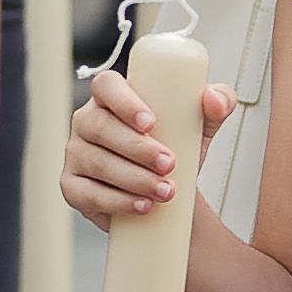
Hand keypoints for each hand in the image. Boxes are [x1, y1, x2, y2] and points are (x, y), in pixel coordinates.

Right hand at [62, 67, 239, 223]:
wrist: (170, 191)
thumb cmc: (178, 147)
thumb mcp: (202, 123)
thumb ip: (219, 103)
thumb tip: (212, 98)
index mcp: (112, 97)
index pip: (106, 86)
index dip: (124, 102)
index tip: (151, 122)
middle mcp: (87, 121)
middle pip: (100, 127)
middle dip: (137, 148)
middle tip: (170, 164)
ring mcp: (75, 153)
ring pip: (97, 162)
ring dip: (133, 178)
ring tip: (165, 190)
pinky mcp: (73, 186)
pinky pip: (88, 194)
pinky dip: (117, 202)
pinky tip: (142, 205)